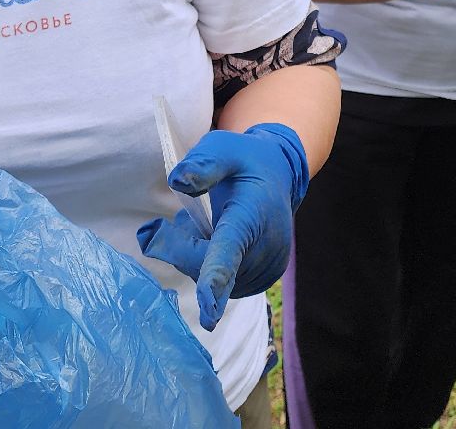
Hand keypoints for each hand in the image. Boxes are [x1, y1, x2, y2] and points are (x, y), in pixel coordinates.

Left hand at [135, 123, 308, 330]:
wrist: (280, 175)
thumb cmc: (245, 161)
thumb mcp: (223, 148)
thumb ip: (203, 164)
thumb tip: (178, 182)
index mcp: (252, 214)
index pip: (230, 248)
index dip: (215, 277)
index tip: (207, 307)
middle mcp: (265, 247)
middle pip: (206, 267)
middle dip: (181, 248)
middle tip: (175, 221)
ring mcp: (267, 268)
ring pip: (211, 280)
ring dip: (195, 257)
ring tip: (206, 225)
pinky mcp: (263, 279)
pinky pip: (222, 284)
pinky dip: (208, 266)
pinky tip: (215, 241)